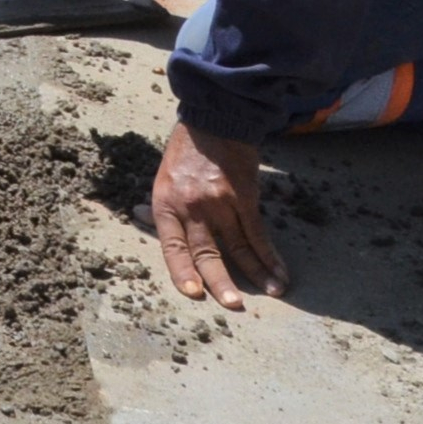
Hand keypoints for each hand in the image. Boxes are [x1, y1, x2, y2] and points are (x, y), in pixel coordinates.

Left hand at [149, 122, 286, 311]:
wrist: (215, 118)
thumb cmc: (186, 149)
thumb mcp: (162, 177)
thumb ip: (157, 204)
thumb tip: (141, 217)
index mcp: (166, 205)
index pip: (173, 248)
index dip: (183, 272)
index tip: (194, 294)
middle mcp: (192, 208)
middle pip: (206, 253)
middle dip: (221, 282)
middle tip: (234, 305)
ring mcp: (220, 203)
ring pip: (238, 247)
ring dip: (257, 273)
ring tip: (272, 293)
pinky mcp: (245, 197)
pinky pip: (259, 233)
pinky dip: (270, 255)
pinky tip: (280, 272)